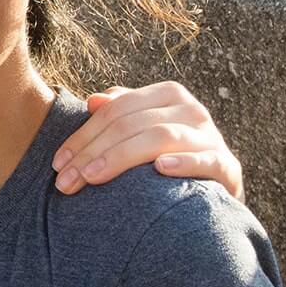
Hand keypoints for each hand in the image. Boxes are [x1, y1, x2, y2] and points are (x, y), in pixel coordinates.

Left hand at [52, 81, 243, 200]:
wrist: (214, 191)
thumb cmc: (167, 157)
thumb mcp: (140, 132)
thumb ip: (117, 114)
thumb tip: (92, 101)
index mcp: (166, 95)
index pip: (115, 110)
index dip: (82, 136)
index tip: (57, 164)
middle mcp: (191, 109)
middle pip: (130, 124)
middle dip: (92, 152)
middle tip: (66, 181)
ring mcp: (211, 136)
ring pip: (160, 137)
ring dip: (121, 157)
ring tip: (93, 177)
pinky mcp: (227, 166)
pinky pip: (205, 160)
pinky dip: (183, 162)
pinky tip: (160, 169)